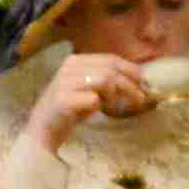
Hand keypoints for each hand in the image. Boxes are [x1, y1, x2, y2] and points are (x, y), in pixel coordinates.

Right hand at [25, 52, 153, 151]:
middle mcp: (69, 67)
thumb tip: (139, 78)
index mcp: (76, 61)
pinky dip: (101, 106)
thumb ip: (109, 80)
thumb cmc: (72, 110)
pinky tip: (97, 111)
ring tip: (115, 107)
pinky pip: (94, 98)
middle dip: (130, 84)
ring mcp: (64, 82)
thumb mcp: (91, 89)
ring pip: (105, 80)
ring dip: (117, 95)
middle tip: (140, 99)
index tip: (144, 84)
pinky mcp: (63, 100)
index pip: (111, 59)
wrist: (44, 129)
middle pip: (111, 69)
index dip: (131, 70)